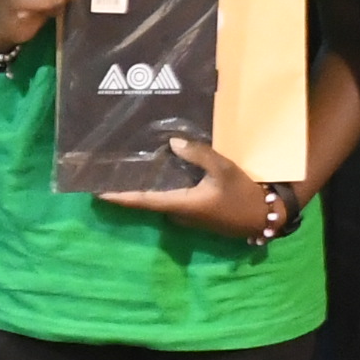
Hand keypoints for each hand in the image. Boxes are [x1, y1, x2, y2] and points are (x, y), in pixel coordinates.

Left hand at [97, 135, 280, 240]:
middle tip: (110, 167)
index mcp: (180, 204)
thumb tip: (172, 142)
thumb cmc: (243, 194)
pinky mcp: (195, 213)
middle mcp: (178, 213)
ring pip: (159, 198)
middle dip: (128, 186)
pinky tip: (160, 169)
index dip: (117, 196)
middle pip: (146, 199)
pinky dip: (162, 186)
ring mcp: (186, 215)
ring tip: (129, 163)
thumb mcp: (224, 169)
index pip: (141, 201)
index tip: (95, 190)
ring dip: (145, 185)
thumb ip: (198, 154)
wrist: (264, 217)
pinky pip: (171, 198)